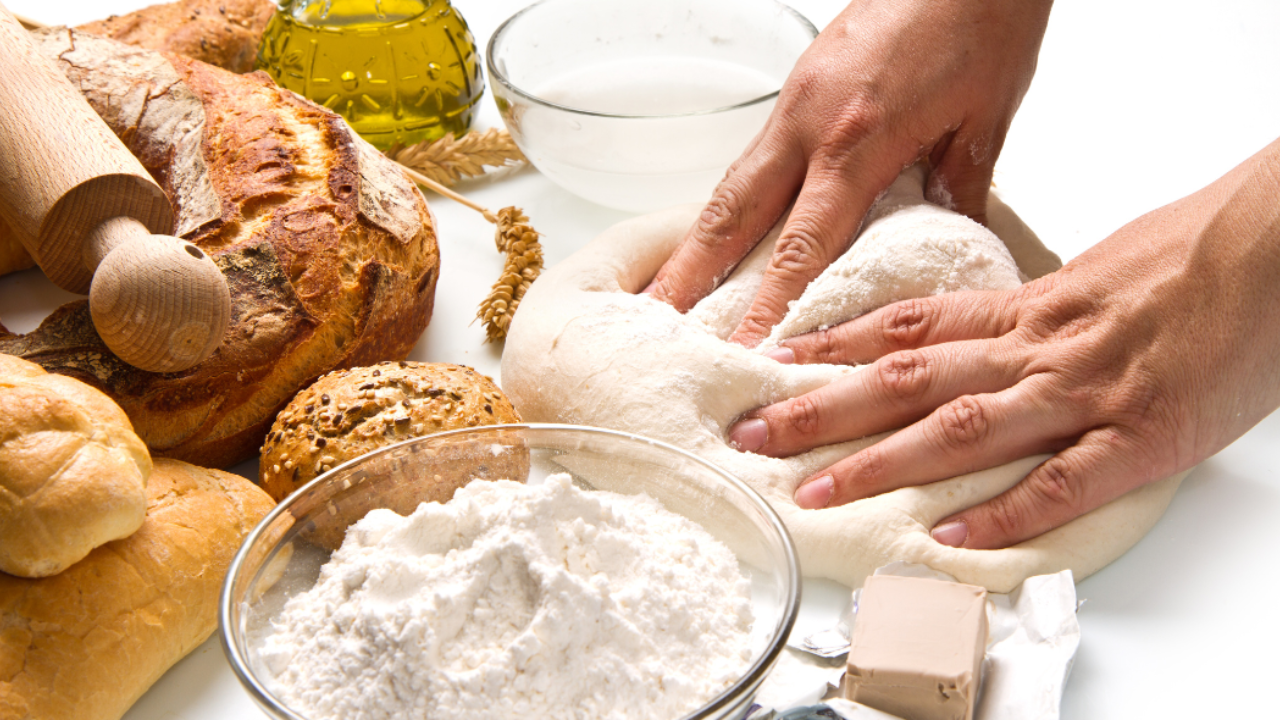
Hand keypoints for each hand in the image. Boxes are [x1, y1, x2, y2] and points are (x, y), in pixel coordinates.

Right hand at [648, 0, 1052, 346]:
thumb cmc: (984, 22)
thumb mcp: (984, 120)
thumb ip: (956, 192)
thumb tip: (950, 248)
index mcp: (858, 140)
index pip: (801, 246)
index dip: (768, 304)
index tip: (742, 349)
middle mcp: (810, 123)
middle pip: (733, 214)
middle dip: (691, 275)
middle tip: (659, 323)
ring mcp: (796, 101)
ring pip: (733, 183)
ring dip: (698, 240)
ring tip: (669, 287)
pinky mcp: (799, 85)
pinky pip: (754, 156)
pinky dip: (732, 201)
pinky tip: (722, 231)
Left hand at [726, 138, 1279, 548]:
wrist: (1277, 247)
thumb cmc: (1191, 256)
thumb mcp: (1091, 276)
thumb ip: (1028, 314)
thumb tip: (977, 337)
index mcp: (1026, 311)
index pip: (905, 328)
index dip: (830, 348)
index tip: (771, 366)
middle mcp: (1036, 349)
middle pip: (906, 380)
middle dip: (821, 410)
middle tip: (754, 436)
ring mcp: (1083, 394)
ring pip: (961, 429)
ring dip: (880, 463)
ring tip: (814, 490)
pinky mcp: (1141, 438)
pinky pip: (1062, 481)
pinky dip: (1005, 512)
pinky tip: (952, 536)